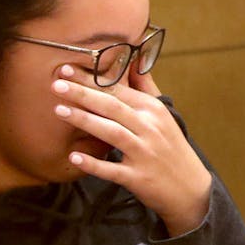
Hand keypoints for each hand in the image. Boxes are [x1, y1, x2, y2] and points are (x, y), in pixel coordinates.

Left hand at [53, 65, 211, 235]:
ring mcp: (143, 153)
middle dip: (83, 94)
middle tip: (56, 84)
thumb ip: (144, 87)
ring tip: (59, 110)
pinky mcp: (137, 177)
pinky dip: (93, 163)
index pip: (117, 90)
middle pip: (112, 107)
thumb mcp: (162, 114)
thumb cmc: (169, 146)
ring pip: (112, 133)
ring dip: (85, 120)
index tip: (66, 69)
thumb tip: (133, 57)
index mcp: (152, 110)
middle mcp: (149, 128)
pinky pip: (112, 169)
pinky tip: (74, 156)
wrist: (188, 187)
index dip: (91, 79)